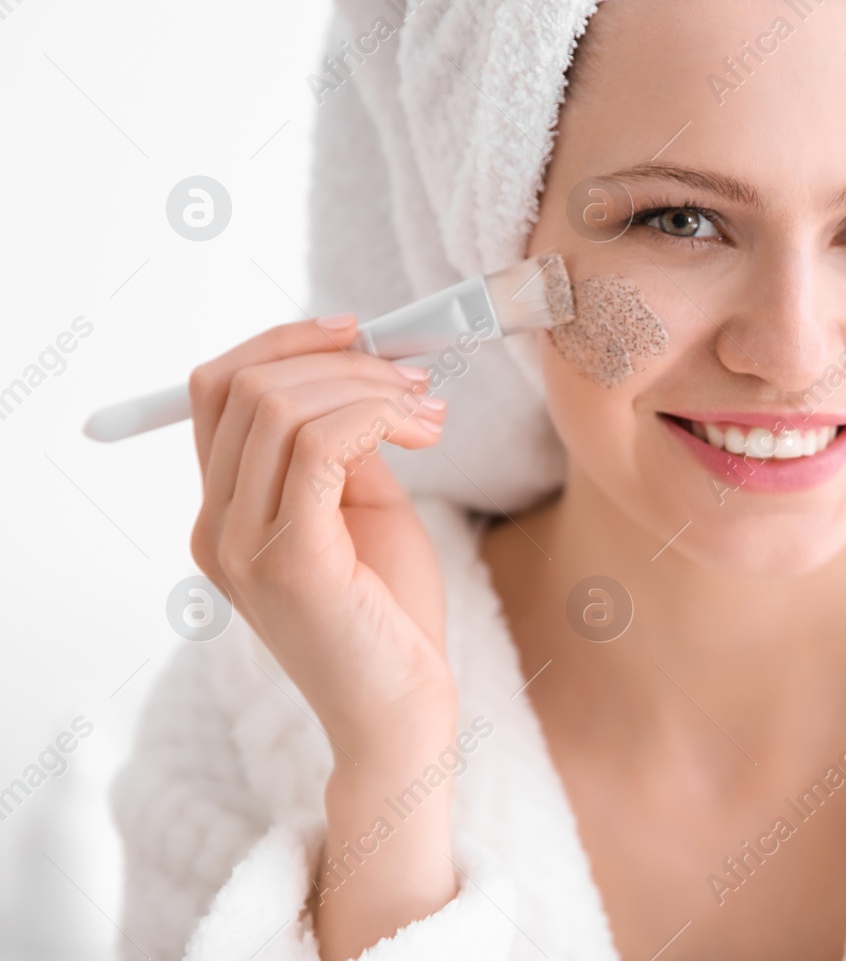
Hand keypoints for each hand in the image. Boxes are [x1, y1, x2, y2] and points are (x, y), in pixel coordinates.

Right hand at [187, 314, 456, 764]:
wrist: (402, 715)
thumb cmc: (391, 617)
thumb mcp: (366, 511)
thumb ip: (346, 447)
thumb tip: (362, 375)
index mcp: (223, 513)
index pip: (219, 391)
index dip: (286, 343)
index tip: (360, 334)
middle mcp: (214, 528)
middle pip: (241, 386)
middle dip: (336, 358)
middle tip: (414, 378)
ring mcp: (241, 546)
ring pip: (278, 406)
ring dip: (369, 387)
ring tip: (429, 412)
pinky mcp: (288, 561)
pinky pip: (316, 446)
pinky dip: (374, 415)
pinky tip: (421, 433)